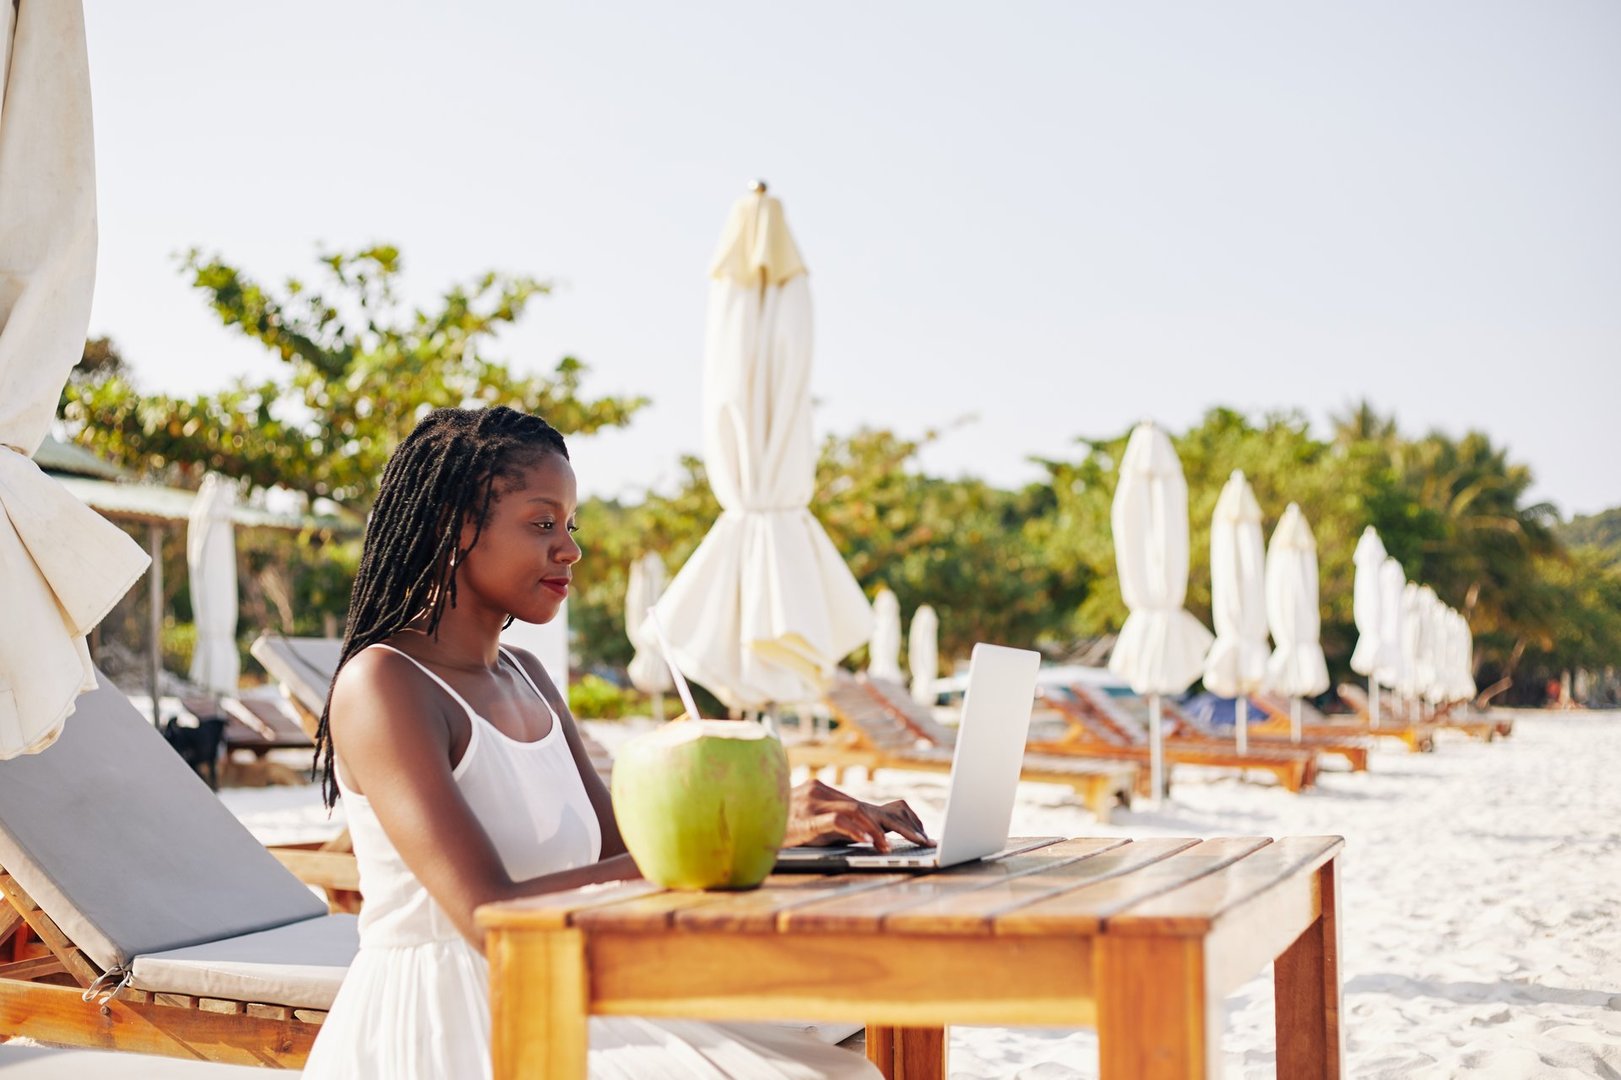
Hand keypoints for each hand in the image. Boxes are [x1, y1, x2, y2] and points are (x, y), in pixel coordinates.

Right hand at [783, 779, 932, 852]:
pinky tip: (871, 843)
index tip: (918, 834)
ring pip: (858, 810)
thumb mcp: (810, 827)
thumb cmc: (777, 829)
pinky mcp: (805, 819)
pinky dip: (857, 831)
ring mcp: (813, 803)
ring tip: (898, 847)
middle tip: (923, 841)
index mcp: (825, 793)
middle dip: (900, 824)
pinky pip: (837, 821)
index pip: (868, 804)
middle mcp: (822, 792)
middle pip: (869, 806)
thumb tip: (870, 836)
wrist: (745, 823)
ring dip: (881, 831)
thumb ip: (836, 825)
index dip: (896, 819)